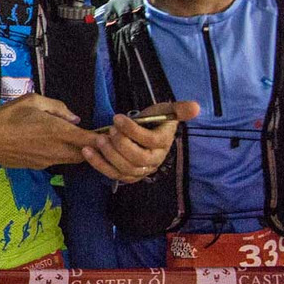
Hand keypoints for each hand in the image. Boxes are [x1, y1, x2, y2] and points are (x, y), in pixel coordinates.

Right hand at [0, 94, 103, 169]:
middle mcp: (56, 150)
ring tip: (69, 139)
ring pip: (72, 159)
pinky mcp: (38, 167)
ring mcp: (47, 161)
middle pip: (86, 155)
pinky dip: (60, 154)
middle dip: (92, 147)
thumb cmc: (7, 116)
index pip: (91, 140)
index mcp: (58, 131)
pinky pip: (56, 161)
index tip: (109, 134)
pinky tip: (48, 144)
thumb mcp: (33, 100)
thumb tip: (74, 118)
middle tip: (91, 136)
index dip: (104, 139)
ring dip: (76, 151)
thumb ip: (58, 107)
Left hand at [82, 101, 198, 183]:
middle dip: (120, 145)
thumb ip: (179, 109)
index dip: (133, 131)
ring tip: (97, 140)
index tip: (117, 118)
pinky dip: (98, 164)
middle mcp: (154, 160)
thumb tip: (196, 107)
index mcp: (163, 144)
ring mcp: (140, 170)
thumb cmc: (154, 120)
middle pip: (137, 158)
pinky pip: (112, 174)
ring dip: (108, 155)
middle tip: (108, 131)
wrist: (145, 132)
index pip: (150, 141)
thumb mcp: (166, 110)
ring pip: (124, 168)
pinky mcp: (127, 176)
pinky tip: (87, 151)